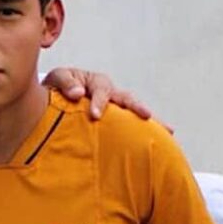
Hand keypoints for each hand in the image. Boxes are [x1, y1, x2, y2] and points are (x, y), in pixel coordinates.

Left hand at [43, 67, 169, 129]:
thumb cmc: (56, 86)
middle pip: (126, 98)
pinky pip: (130, 127)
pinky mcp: (115, 122)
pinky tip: (157, 145)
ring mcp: (115, 108)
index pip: (101, 90)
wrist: (55, 97)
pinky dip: (143, 133)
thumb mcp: (58, 78)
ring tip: (167, 131)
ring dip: (150, 121)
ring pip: (133, 112)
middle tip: (147, 115)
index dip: (99, 101)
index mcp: (96, 82)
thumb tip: (77, 93)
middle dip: (136, 106)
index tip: (95, 115)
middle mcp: (110, 94)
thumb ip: (65, 83)